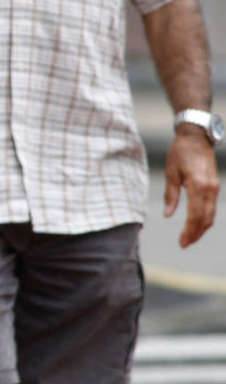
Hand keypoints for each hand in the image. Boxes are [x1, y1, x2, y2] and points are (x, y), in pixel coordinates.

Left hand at [164, 129, 218, 247]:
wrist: (196, 138)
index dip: (189, 230)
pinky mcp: (215, 186)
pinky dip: (205, 218)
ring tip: (190, 239)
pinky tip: (196, 225)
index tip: (181, 242)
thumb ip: (170, 195)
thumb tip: (168, 215)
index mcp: (197, 185)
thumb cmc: (180, 152)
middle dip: (195, 234)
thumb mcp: (170, 172)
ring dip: (201, 228)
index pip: (195, 215)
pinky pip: (211, 207)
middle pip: (205, 218)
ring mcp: (214, 188)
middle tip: (184, 245)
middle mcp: (210, 189)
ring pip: (211, 215)